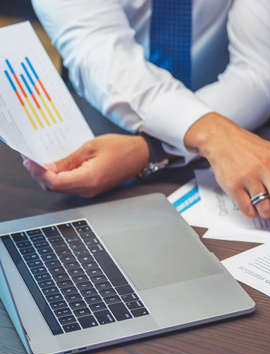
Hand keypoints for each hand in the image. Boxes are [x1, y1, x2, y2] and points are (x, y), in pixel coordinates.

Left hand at [22, 134, 149, 197]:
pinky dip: (59, 177)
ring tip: (41, 161)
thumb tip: (49, 167)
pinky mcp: (91, 188)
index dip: (39, 173)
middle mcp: (89, 189)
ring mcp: (90, 191)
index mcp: (89, 179)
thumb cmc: (121, 149)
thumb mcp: (90, 147)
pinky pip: (69, 185)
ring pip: (60, 188)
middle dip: (40, 175)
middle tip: (31, 160)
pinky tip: (56, 166)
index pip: (55, 182)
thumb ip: (68, 159)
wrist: (140, 155)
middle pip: (55, 187)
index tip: (30, 162)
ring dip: (48, 176)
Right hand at [185, 113, 269, 225]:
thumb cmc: (251, 149)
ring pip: (265, 208)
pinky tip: (252, 203)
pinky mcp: (233, 186)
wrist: (223, 139)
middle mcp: (264, 167)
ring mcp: (248, 177)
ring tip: (267, 207)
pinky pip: (248, 210)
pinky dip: (253, 212)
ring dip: (269, 214)